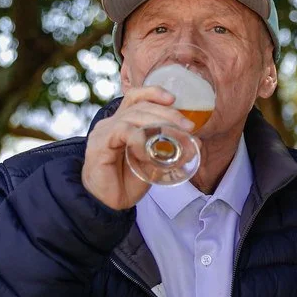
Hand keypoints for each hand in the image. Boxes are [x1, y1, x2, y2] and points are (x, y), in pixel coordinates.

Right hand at [82, 86, 193, 209]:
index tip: (174, 99)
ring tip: (176, 138)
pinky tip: (149, 153)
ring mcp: (104, 132)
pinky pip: (123, 133)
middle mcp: (112, 123)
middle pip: (140, 106)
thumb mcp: (155, 163)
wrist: (108, 204)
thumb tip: (196, 143)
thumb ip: (171, 152)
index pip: (136, 97)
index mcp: (123, 122)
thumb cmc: (128, 181)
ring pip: (133, 116)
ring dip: (158, 124)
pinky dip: (140, 140)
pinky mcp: (99, 145)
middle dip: (167, 113)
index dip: (153, 93)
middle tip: (187, 126)